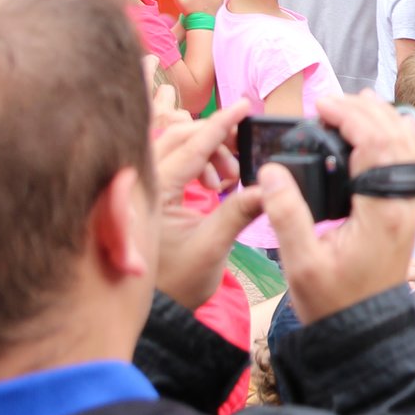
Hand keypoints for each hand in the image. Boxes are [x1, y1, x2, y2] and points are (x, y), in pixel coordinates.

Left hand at [151, 100, 262, 309]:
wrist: (156, 308)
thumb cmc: (177, 282)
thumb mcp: (213, 247)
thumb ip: (240, 211)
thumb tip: (271, 187)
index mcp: (154, 192)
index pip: (192, 146)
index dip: (221, 124)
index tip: (244, 106)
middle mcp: (143, 183)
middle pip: (179, 136)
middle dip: (215, 137)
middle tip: (243, 151)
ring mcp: (143, 187)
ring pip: (175, 146)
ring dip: (207, 151)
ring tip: (230, 179)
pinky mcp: (150, 194)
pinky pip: (173, 161)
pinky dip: (198, 163)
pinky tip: (215, 186)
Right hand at [260, 92, 414, 324]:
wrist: (363, 330)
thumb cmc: (332, 301)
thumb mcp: (300, 262)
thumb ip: (287, 214)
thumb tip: (272, 171)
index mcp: (381, 211)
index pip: (375, 146)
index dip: (351, 118)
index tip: (322, 106)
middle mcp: (404, 204)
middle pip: (397, 139)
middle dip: (367, 111)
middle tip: (332, 101)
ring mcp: (410, 207)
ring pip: (410, 149)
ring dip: (387, 120)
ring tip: (359, 102)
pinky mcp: (407, 212)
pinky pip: (412, 164)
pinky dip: (399, 139)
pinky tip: (382, 130)